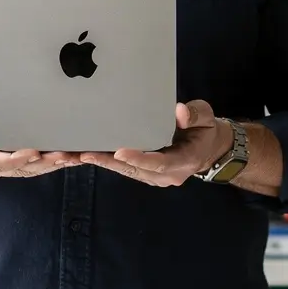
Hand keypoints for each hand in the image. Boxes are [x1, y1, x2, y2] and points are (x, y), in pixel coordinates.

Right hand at [0, 88, 79, 178]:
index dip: (13, 160)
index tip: (32, 153)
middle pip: (17, 169)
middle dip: (41, 163)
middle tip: (62, 155)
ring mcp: (2, 165)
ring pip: (29, 170)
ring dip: (51, 164)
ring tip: (73, 157)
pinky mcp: (14, 162)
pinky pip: (34, 166)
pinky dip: (52, 162)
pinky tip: (71, 157)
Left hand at [80, 101, 231, 187]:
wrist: (209, 148)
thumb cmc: (205, 130)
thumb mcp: (205, 117)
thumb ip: (194, 115)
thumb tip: (179, 112)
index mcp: (184, 161)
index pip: (159, 163)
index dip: (140, 158)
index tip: (120, 152)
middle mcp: (168, 175)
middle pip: (136, 170)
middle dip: (109, 162)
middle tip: (85, 154)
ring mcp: (156, 177)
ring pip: (127, 171)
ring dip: (103, 164)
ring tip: (78, 156)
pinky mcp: (146, 173)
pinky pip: (126, 169)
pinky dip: (108, 162)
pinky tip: (88, 155)